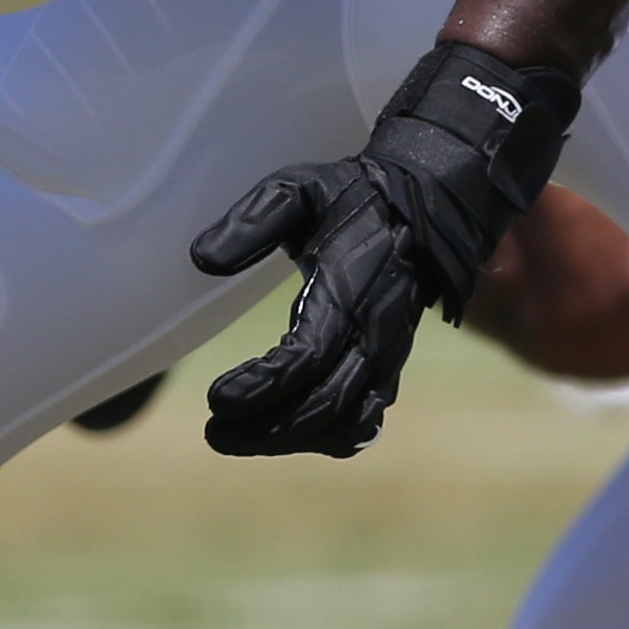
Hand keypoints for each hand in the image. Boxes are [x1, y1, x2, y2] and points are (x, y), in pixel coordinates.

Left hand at [188, 42, 581, 458]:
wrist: (426, 205)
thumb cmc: (353, 197)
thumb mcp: (296, 190)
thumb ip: (251, 221)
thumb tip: (202, 258)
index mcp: (351, 290)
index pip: (308, 354)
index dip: (263, 384)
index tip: (215, 398)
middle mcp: (376, 334)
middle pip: (327, 402)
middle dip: (268, 427)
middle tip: (214, 431)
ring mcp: (388, 357)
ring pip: (347, 420)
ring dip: (291, 437)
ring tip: (236, 437)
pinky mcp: (388, 368)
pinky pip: (364, 420)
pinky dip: (326, 437)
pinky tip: (286, 436)